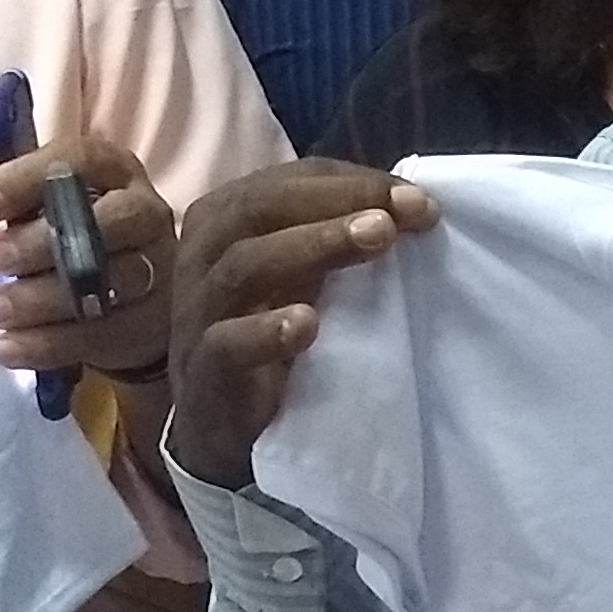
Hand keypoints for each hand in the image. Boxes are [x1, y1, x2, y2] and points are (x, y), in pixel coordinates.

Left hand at [0, 133, 175, 383]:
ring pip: (111, 282)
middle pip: (112, 220)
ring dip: (45, 299)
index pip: (80, 160)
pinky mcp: (155, 322)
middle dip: (47, 241)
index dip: (29, 180)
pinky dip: (51, 343)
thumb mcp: (34, 207)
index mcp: (113, 172)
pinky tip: (11, 346)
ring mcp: (158, 268)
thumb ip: (5, 196)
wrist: (118, 306)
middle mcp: (145, 213)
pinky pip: (104, 334)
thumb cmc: (64, 240)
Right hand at [165, 160, 441, 489]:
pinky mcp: (203, 377)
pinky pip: (225, 345)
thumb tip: (413, 206)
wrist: (221, 429)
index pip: (282, 183)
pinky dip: (267, 330)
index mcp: (224, 222)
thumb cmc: (269, 338)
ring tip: (376, 239)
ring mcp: (196, 318)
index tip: (416, 199)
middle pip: (256, 209)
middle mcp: (201, 258)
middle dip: (334, 202)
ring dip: (314, 246)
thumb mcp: (302, 278)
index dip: (348, 182)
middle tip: (398, 215)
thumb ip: (338, 240)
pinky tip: (309, 323)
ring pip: (243, 266)